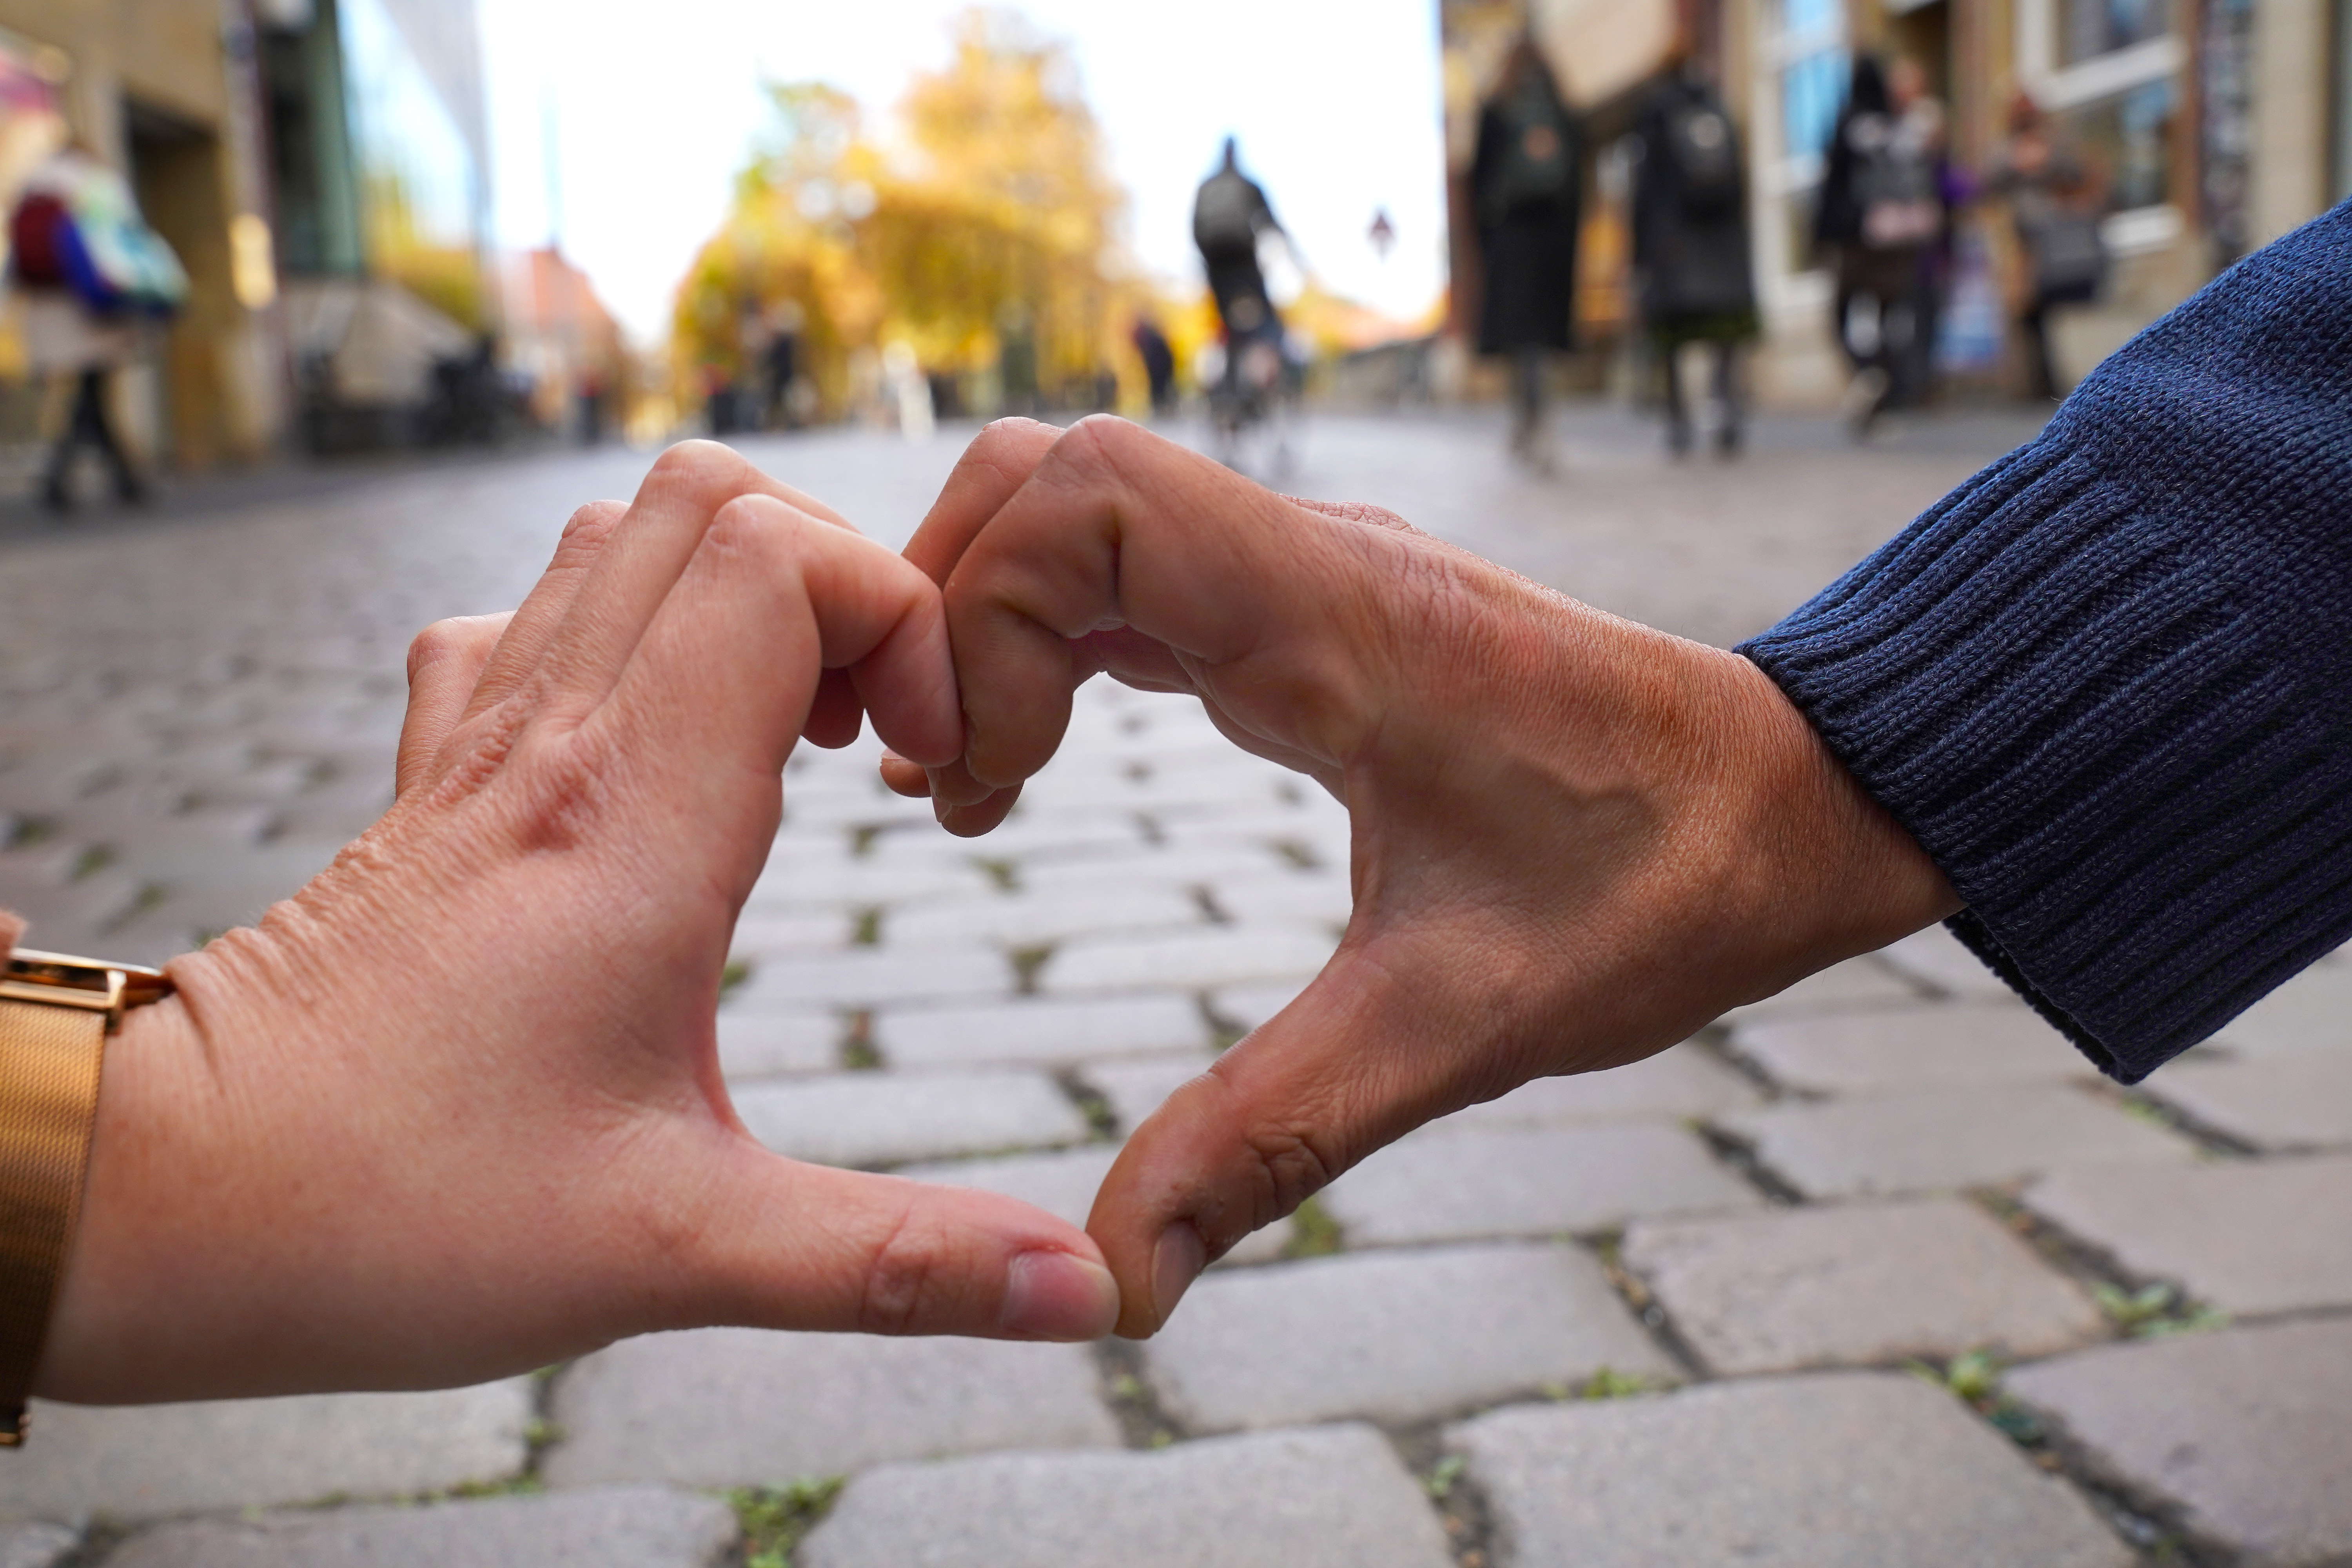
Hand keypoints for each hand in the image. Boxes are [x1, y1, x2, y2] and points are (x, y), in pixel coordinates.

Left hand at [37, 442, 1118, 1404]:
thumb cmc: (401, 1219)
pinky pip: (530, 619)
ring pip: (618, 533)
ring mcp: (477, 742)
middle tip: (881, 733)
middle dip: (842, 577)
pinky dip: (621, 632)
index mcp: (630, 818)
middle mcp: (550, 739)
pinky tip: (651, 744)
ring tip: (795, 731)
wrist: (168, 1201)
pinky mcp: (431, 777)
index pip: (789, 565)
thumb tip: (1083, 1295)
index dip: (905, 622)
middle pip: (712, 499)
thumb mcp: (683, 1250)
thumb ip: (895, 1263)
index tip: (932, 760)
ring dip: (737, 588)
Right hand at [884, 418, 1957, 1336]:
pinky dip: (1055, 641)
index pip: (1087, 499)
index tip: (979, 788)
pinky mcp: (1319, 608)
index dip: (981, 618)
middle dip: (950, 607)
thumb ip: (1270, 1142)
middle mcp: (1315, 561)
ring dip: (996, 623)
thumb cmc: (1656, 889)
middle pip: (1052, 476)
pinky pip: (1143, 570)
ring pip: (1088, 508)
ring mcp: (1315, 572)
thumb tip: (1115, 1285)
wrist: (1794, 803)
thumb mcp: (1454, 1029)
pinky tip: (1026, 764)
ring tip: (961, 788)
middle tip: (939, 783)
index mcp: (1340, 619)